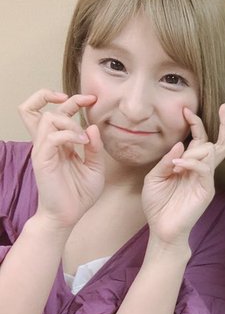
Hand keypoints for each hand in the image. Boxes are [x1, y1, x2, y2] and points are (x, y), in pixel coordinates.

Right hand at [22, 90, 103, 227]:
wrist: (69, 215)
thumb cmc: (80, 193)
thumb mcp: (95, 167)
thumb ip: (94, 147)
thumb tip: (92, 126)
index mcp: (59, 143)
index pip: (57, 112)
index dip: (72, 101)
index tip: (92, 100)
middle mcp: (47, 144)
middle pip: (40, 109)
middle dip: (65, 99)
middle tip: (87, 100)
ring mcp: (43, 151)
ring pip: (46, 119)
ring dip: (69, 121)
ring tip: (84, 137)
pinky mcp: (42, 160)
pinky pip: (51, 137)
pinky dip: (69, 134)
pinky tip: (82, 142)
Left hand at [142, 104, 224, 243]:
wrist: (162, 230)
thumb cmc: (158, 205)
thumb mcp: (155, 177)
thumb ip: (166, 161)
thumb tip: (179, 144)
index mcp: (189, 164)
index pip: (200, 139)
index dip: (196, 124)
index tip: (186, 110)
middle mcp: (201, 169)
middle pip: (220, 143)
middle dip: (224, 124)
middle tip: (223, 108)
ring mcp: (206, 179)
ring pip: (211, 152)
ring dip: (195, 150)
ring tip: (177, 162)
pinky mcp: (206, 190)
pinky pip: (205, 169)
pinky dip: (192, 162)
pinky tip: (178, 166)